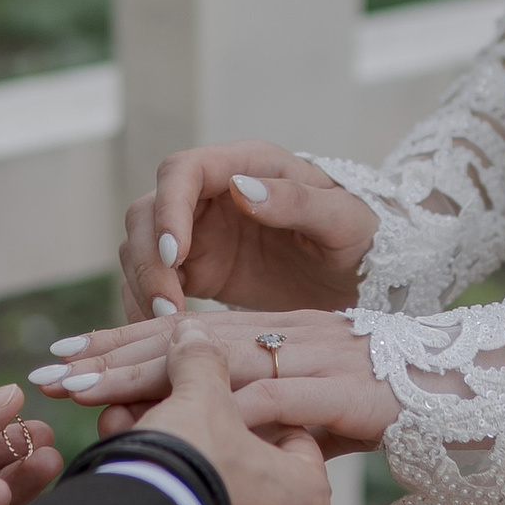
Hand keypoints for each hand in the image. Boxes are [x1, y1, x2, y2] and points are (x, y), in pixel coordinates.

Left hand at [30, 308, 401, 463]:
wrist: (463, 392)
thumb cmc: (379, 402)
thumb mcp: (303, 409)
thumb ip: (258, 419)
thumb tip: (211, 446)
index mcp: (269, 336)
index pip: (180, 337)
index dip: (118, 344)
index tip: (61, 358)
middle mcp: (283, 337)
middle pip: (184, 344)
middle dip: (112, 358)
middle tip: (49, 374)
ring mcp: (313, 359)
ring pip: (219, 363)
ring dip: (152, 377)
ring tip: (93, 392)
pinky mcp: (347, 390)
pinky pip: (286, 395)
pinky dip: (238, 405)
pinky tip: (193, 415)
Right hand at [119, 141, 376, 317]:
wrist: (364, 279)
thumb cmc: (362, 236)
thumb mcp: (344, 219)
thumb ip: (297, 201)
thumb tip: (242, 188)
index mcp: (247, 165)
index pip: (183, 171)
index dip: (168, 208)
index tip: (173, 254)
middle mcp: (213, 193)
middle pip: (148, 212)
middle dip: (147, 259)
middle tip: (170, 310)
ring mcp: (200, 233)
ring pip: (140, 249)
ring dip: (143, 287)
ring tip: (171, 329)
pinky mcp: (196, 271)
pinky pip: (154, 285)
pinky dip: (147, 308)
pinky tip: (166, 339)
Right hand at [131, 335, 333, 504]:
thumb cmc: (190, 466)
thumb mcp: (199, 399)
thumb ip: (202, 362)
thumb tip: (194, 331)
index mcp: (308, 494)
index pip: (288, 434)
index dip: (244, 407)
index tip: (210, 397)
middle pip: (243, 467)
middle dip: (197, 436)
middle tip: (160, 414)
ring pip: (212, 499)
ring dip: (176, 468)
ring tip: (130, 437)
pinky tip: (130, 479)